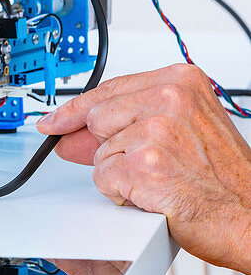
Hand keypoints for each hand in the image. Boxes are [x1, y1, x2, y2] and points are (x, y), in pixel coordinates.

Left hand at [37, 64, 250, 273]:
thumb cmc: (222, 179)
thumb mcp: (181, 131)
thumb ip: (125, 121)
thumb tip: (67, 130)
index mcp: (180, 80)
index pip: (107, 89)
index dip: (75, 109)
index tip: (53, 120)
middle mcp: (169, 99)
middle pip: (97, 118)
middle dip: (111, 147)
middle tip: (150, 164)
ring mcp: (157, 131)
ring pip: (100, 151)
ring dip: (121, 172)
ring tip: (162, 179)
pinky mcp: (145, 165)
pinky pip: (104, 178)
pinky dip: (122, 193)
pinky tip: (155, 194)